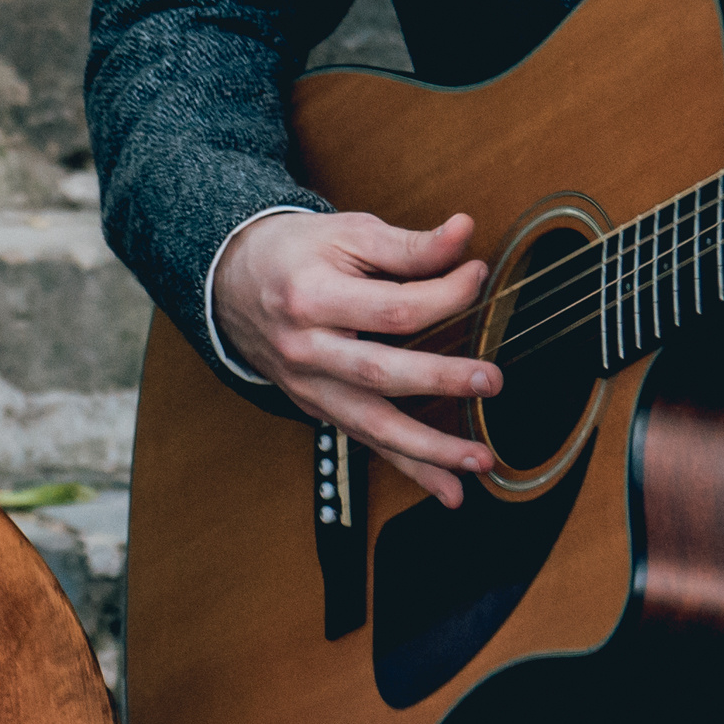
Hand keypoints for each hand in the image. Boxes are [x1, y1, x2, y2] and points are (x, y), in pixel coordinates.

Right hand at [208, 210, 499, 507]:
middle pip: (379, 372)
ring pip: (372, 425)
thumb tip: (465, 233)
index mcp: (311, 298)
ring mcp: (309, 386)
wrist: (232, 285)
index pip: (391, 308)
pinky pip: (367, 442)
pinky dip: (410, 469)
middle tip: (492, 381)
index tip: (478, 275)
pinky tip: (450, 490)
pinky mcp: (317, 407)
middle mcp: (306, 350)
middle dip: (440, 380)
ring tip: (480, 460)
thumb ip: (408, 243)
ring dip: (430, 450)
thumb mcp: (346, 233)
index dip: (445, 294)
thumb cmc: (296, 255)